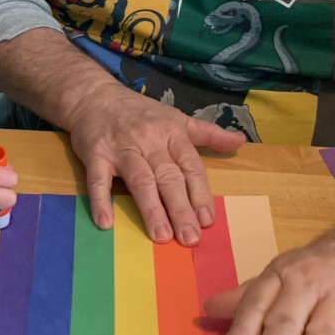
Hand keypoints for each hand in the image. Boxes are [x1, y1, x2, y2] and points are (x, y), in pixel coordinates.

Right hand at [67, 85, 243, 244]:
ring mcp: (121, 148)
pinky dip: (100, 200)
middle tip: (190, 238)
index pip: (190, 166)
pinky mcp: (95, 154)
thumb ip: (208, 133)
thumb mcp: (177, 118)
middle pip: (168, 177)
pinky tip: (106, 222)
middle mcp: (149, 140)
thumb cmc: (140, 112)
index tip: (207, 220)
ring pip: (140, 180)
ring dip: (151, 208)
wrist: (94, 96)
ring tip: (161, 236)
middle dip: (180, 208)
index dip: (199, 193)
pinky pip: (98, 180)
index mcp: (171, 133)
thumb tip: (240, 141)